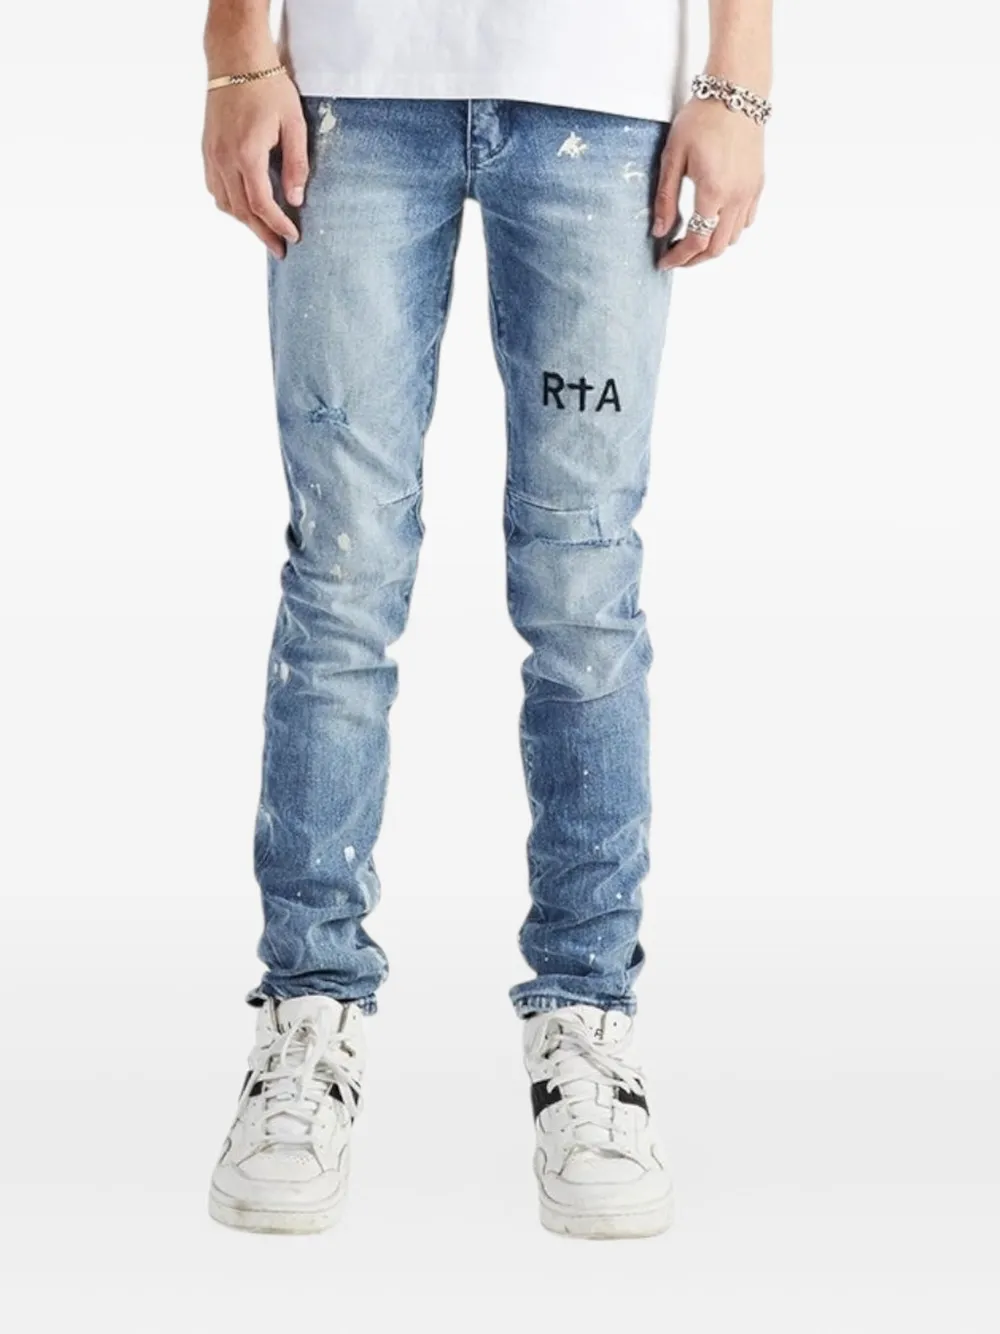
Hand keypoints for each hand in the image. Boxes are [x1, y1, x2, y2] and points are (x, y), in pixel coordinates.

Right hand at [203, 72, 308, 258]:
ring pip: (225, 202)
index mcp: (247, 154)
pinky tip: (243, 208)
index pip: (261, 204)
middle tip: (279, 250)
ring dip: (245, 221)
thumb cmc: (268, 87)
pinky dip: (229, 204)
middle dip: (262, 233)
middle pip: (242, 211)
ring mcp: (212, 154)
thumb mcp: (294, 125)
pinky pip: (215, 187)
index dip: (278, 225)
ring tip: (264, 231)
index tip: (292, 236)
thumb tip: (296, 199)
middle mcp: (224, 158)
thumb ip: (296, 165)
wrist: (236, 59)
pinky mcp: (207, 148)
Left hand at [652, 97, 764, 269]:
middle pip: (716, 247)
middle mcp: (736, 196)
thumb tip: (660, 230)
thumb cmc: (703, 118)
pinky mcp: (757, 184)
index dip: (678, 258)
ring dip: (712, 246)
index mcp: (714, 191)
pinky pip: (746, 221)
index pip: (696, 241)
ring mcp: (750, 192)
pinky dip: (729, 230)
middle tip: (676, 257)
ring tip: (692, 240)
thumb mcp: (673, 156)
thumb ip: (666, 197)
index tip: (664, 262)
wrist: (737, 93)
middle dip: (694, 259)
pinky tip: (714, 222)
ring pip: (733, 237)